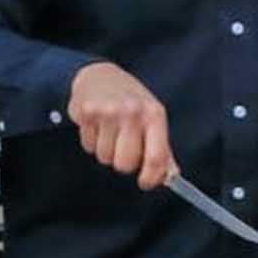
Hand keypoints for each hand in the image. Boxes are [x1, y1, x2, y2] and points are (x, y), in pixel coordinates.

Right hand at [67, 61, 173, 189]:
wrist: (99, 76)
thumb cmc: (130, 101)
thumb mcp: (151, 118)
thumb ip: (162, 149)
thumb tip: (170, 176)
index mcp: (154, 114)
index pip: (156, 158)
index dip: (151, 177)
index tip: (145, 182)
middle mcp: (133, 111)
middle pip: (126, 163)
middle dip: (123, 162)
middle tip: (123, 147)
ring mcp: (108, 111)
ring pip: (105, 158)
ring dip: (106, 151)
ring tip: (108, 132)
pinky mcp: (87, 112)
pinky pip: (88, 147)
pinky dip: (91, 142)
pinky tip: (96, 126)